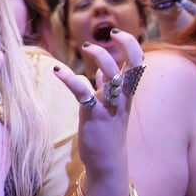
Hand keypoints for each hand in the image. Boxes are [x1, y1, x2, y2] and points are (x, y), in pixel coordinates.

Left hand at [51, 29, 143, 180]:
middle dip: (125, 45)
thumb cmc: (108, 132)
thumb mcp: (113, 107)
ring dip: (101, 57)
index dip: (131, 44)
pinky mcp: (93, 115)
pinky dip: (70, 78)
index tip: (117, 33)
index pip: (139, 63)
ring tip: (85, 47)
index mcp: (128, 94)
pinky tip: (57, 70)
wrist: (107, 162)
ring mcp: (109, 106)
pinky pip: (83, 92)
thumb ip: (110, 87)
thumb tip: (106, 71)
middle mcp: (122, 98)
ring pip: (113, 75)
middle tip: (109, 34)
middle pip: (133, 65)